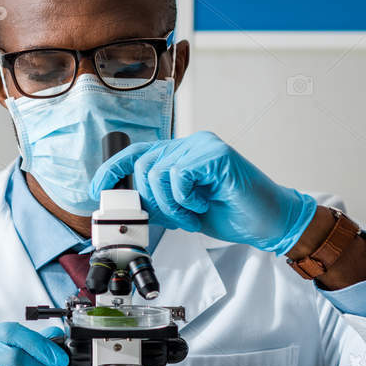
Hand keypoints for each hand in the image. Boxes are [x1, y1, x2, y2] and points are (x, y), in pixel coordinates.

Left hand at [89, 131, 316, 255]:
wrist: (268, 221)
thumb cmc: (230, 213)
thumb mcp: (181, 210)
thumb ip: (156, 202)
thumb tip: (124, 205)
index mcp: (180, 153)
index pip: (135, 153)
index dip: (111, 170)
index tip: (97, 191)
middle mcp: (190, 144)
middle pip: (142, 165)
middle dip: (150, 199)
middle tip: (176, 218)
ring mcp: (203, 145)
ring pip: (158, 172)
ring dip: (172, 204)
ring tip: (193, 214)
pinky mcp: (215, 154)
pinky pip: (179, 175)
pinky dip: (185, 198)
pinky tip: (203, 205)